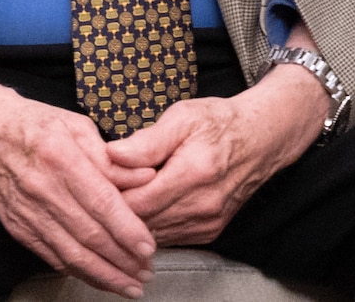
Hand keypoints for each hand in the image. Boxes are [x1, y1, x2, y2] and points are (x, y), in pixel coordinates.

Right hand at [0, 24, 157, 297]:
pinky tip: (96, 277)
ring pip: (70, 253)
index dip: (128, 230)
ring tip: (129, 286)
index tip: (150, 248)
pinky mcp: (15, 225)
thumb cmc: (30, 122)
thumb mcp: (75, 125)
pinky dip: (76, 271)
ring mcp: (25, 209)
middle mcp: (42, 187)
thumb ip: (112, 157)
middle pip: (89, 235)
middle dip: (123, 261)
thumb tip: (147, 178)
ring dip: (104, 275)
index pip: (101, 202)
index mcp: (60, 155)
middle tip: (146, 272)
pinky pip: (49, 255)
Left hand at [106, 64, 327, 244]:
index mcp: (193, 173)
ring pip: (154, 234)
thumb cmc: (218, 123)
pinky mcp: (209, 231)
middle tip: (97, 191)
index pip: (137, 202)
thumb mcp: (182, 117)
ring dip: (133, 220)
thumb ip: (147, 141)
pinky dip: (151, 225)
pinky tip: (141, 206)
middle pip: (143, 222)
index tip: (93, 182)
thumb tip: (113, 155)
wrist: (261, 139)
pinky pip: (169, 237)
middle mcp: (203, 205)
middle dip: (116, 210)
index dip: (110, 195)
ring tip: (117, 197)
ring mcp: (208, 222)